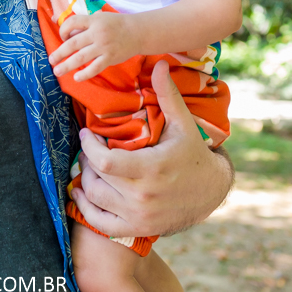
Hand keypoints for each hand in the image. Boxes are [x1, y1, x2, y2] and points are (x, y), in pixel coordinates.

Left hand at [48, 12, 139, 81]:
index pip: (72, 22)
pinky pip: (95, 68)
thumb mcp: (100, 18)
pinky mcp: (110, 58)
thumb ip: (84, 24)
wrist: (137, 32)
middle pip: (73, 43)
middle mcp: (97, 33)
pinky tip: (76, 78)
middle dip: (59, 53)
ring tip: (57, 71)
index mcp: (93, 20)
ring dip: (67, 65)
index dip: (63, 30)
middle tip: (51, 60)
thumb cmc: (115, 24)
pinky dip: (85, 74)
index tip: (62, 37)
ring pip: (81, 57)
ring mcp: (104, 46)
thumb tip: (66, 32)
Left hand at [70, 61, 233, 237]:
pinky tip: (80, 192)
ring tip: (88, 165)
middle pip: (96, 178)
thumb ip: (167, 95)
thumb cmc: (193, 155)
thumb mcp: (182, 125)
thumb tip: (160, 63)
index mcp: (152, 169)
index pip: (105, 162)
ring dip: (85, 180)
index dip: (89, 146)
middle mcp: (143, 196)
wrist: (211, 192)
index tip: (87, 133)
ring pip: (95, 198)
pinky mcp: (136, 228)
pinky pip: (101, 223)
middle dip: (87, 159)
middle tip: (88, 147)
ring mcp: (139, 216)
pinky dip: (85, 208)